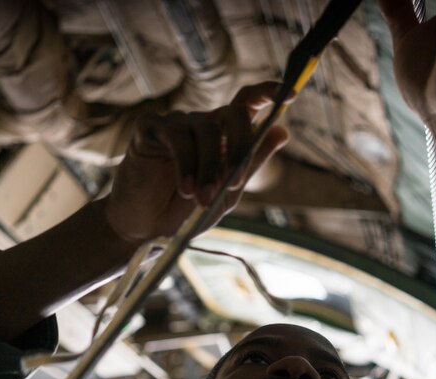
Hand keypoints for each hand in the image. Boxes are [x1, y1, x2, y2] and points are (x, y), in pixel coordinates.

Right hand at [106, 81, 289, 243]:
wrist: (146, 228)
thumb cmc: (186, 211)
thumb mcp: (227, 194)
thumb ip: (251, 163)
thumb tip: (282, 131)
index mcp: (224, 135)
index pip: (248, 102)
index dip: (269, 92)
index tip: (290, 94)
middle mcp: (202, 123)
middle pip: (233, 114)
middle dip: (239, 147)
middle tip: (235, 182)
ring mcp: (176, 123)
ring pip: (204, 130)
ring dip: (209, 168)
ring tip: (202, 199)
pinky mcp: (150, 128)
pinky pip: (176, 137)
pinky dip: (185, 165)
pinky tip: (185, 189)